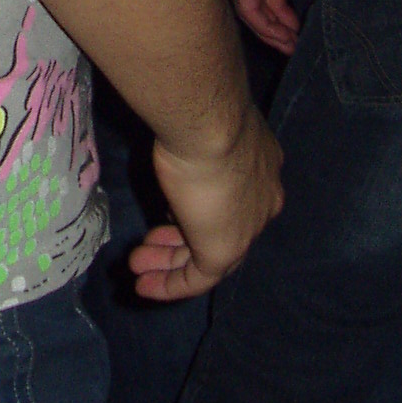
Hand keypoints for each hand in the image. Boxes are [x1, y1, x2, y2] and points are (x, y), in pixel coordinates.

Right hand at [129, 104, 284, 302]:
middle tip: (149, 241)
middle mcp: (263, 198)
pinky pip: (199, 277)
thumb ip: (195, 148)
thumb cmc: (199, 116)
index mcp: (262, 166)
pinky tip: (146, 286)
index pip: (233, 196)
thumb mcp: (199, 131)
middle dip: (180, 236)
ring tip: (138, 264)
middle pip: (220, 225)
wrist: (210, 125)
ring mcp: (248, 226)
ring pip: (209, 253)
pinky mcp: (226, 249)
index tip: (168, 209)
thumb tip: (178, 156)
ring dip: (170, 261)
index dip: (198, 204)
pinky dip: (172, 284)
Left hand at [229, 0, 330, 52]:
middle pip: (258, 2)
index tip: (299, 28)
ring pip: (250, 9)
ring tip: (290, 47)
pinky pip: (248, 6)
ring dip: (270, 31)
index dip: (282, 11)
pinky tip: (282, 37)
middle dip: (276, 26)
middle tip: (294, 45)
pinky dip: (263, 25)